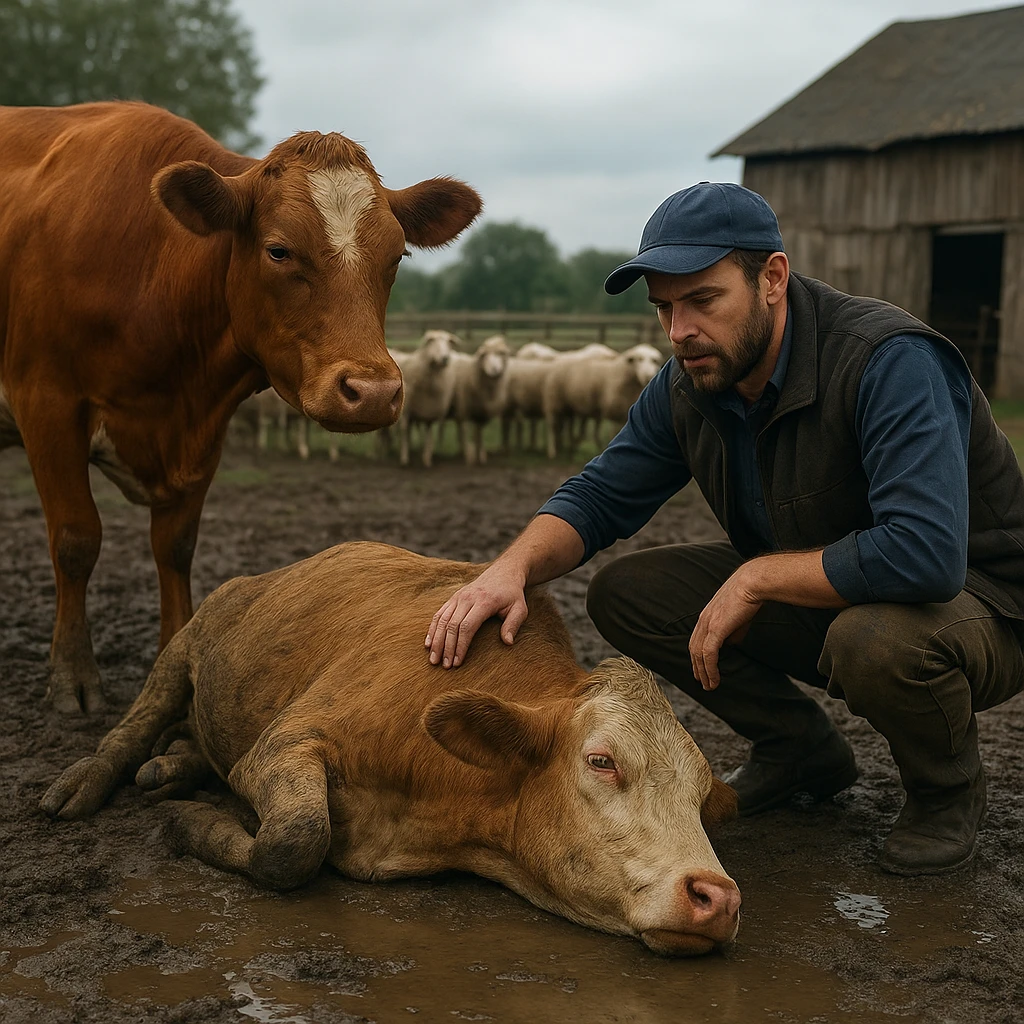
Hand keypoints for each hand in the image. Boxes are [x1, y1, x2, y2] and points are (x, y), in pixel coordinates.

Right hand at [425, 560, 528, 668]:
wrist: (503, 573)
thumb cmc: (512, 595)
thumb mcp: (520, 608)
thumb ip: (513, 624)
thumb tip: (507, 642)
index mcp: (484, 602)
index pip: (467, 626)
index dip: (460, 646)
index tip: (458, 662)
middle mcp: (468, 598)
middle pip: (452, 625)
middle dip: (447, 647)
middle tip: (444, 666)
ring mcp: (458, 597)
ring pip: (442, 620)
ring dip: (436, 641)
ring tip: (434, 659)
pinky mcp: (453, 598)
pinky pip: (439, 614)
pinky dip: (433, 629)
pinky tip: (429, 643)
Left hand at [689, 566, 762, 690]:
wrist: (752, 583)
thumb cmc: (749, 598)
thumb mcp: (738, 619)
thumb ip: (731, 632)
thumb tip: (729, 645)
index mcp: (706, 616)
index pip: (696, 640)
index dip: (697, 656)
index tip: (701, 669)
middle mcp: (703, 620)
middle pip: (694, 649)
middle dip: (697, 667)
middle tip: (702, 682)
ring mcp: (707, 624)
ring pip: (699, 654)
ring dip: (703, 673)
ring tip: (709, 686)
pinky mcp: (715, 629)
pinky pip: (708, 654)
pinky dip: (710, 669)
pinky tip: (714, 680)